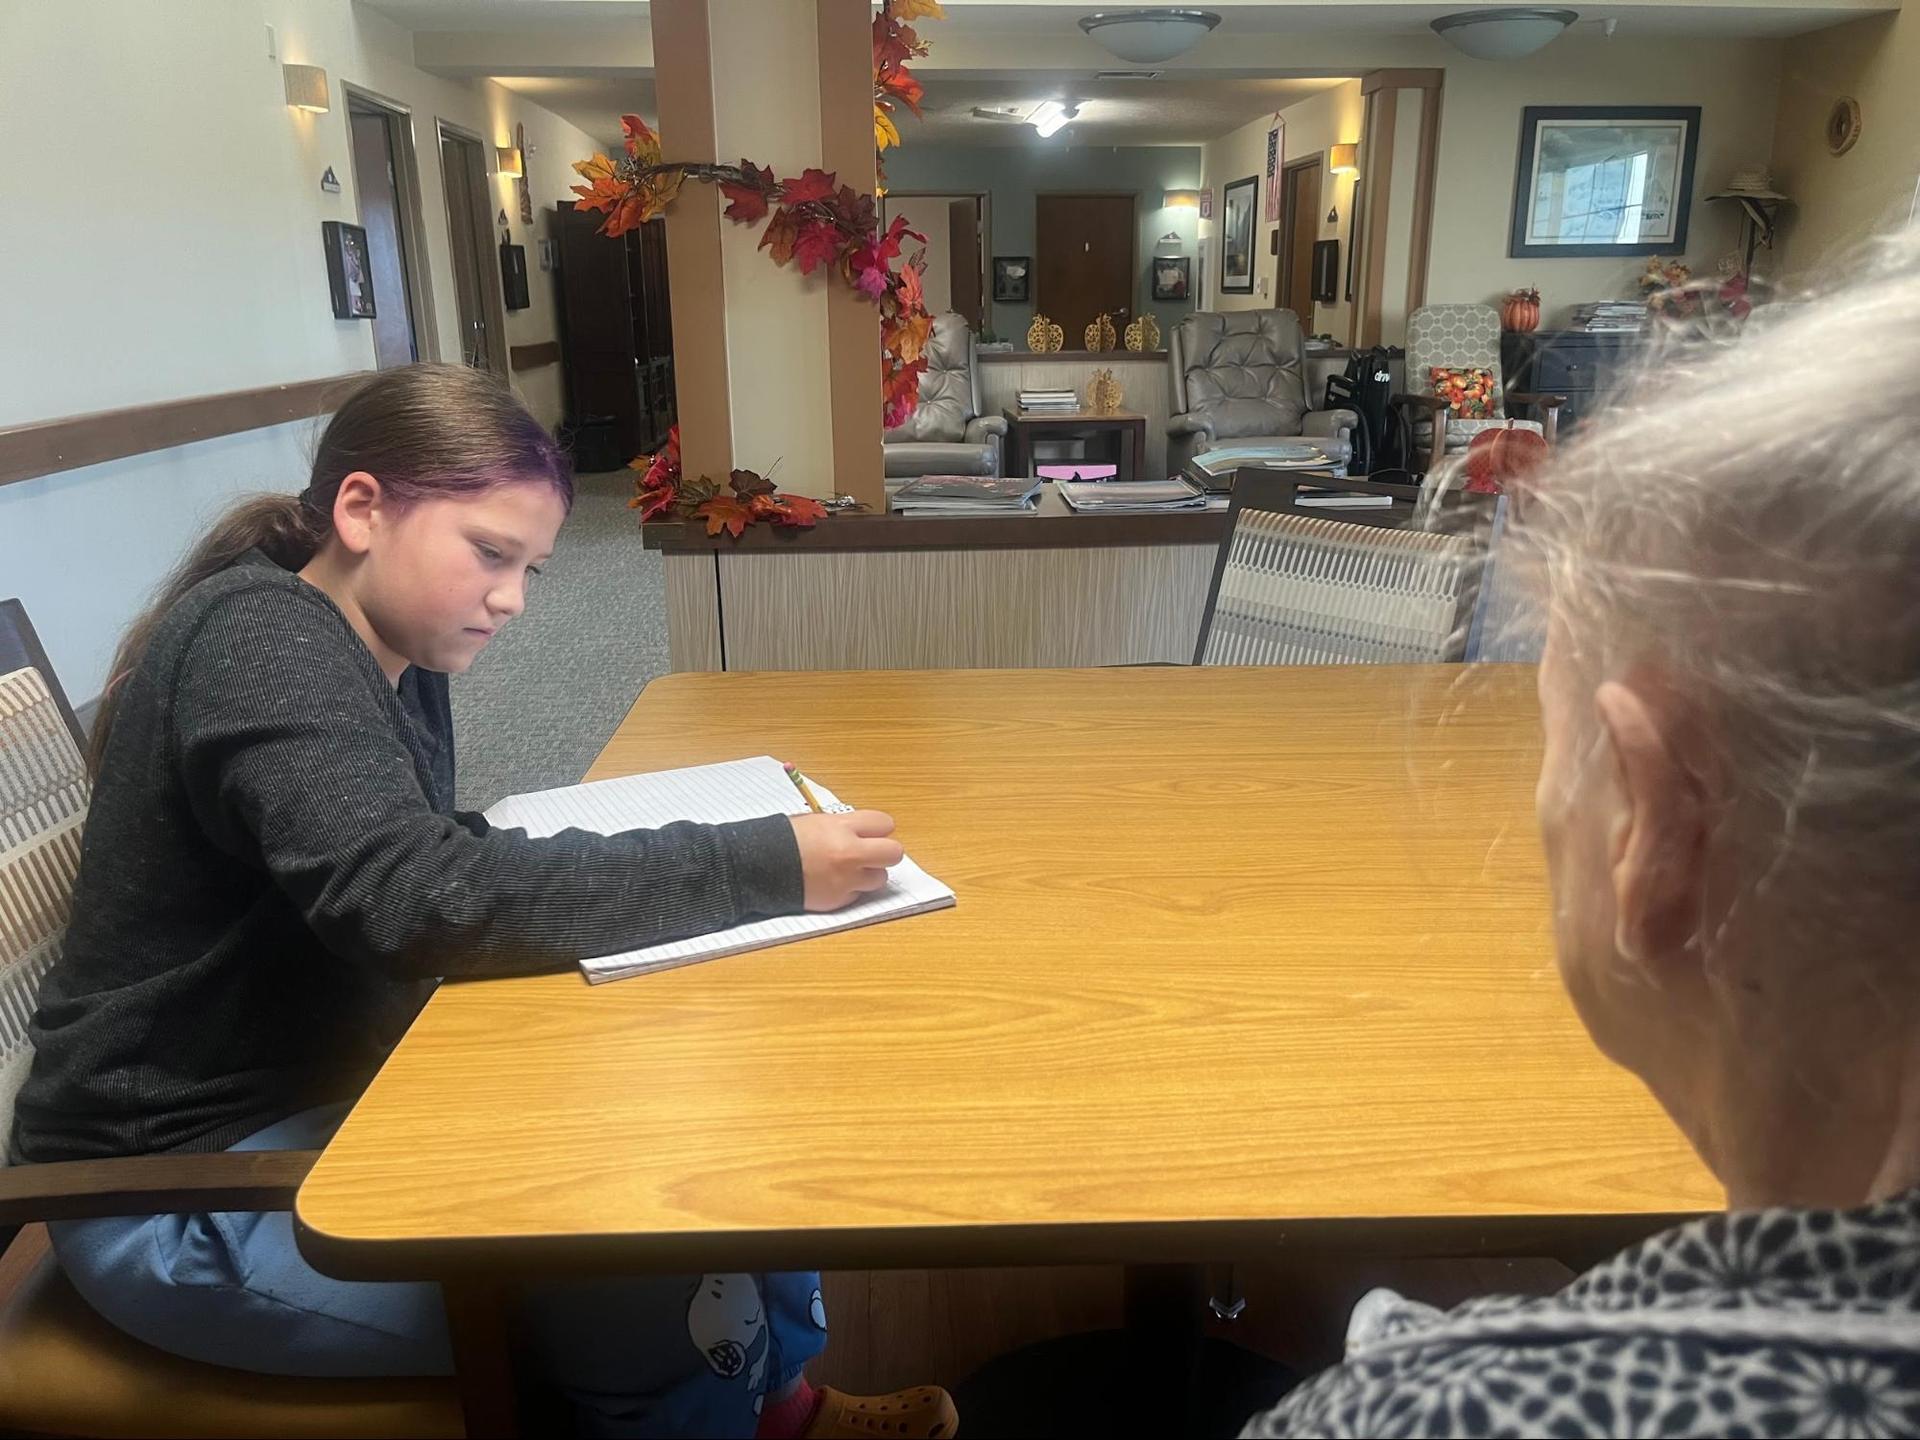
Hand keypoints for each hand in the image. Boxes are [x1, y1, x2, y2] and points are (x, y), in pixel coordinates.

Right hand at [790, 810, 904, 911]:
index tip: (872, 833)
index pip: (884, 823)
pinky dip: (849, 890)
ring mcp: (845, 879)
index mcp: (842, 827)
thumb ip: (843, 826)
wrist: (757, 867)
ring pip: (880, 878)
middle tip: (870, 854)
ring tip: (848, 870)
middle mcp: (849, 853)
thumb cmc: (782, 840)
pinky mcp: (838, 900)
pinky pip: (857, 895)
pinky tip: (832, 883)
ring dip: (868, 874)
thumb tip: (863, 833)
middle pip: (894, 853)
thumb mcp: (815, 822)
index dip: (879, 829)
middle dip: (884, 853)